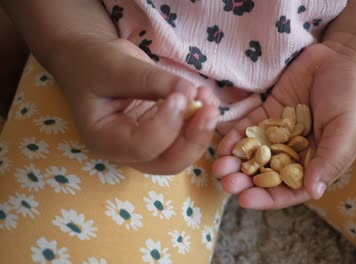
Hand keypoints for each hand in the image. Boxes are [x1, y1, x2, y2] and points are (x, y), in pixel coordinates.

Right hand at [49, 37, 218, 174]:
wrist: (91, 60)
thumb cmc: (95, 62)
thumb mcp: (118, 65)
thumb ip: (153, 80)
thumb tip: (190, 92)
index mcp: (103, 139)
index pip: (142, 147)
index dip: (167, 125)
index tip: (182, 96)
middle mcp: (125, 151)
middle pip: (168, 162)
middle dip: (193, 139)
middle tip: (209, 109)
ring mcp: (146, 146)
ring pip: (181, 153)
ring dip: (200, 129)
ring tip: (208, 97)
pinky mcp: (161, 135)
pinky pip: (184, 137)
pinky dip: (199, 120)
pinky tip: (205, 96)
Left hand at [212, 43, 355, 208]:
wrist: (344, 58)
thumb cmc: (353, 98)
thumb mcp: (347, 131)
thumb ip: (330, 161)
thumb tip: (313, 193)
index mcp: (316, 163)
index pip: (289, 189)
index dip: (267, 198)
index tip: (245, 200)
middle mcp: (295, 152)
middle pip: (266, 173)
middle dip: (245, 180)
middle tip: (227, 182)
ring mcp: (280, 132)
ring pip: (254, 153)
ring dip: (236, 161)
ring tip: (219, 166)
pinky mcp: (269, 112)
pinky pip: (250, 128)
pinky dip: (236, 137)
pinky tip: (222, 144)